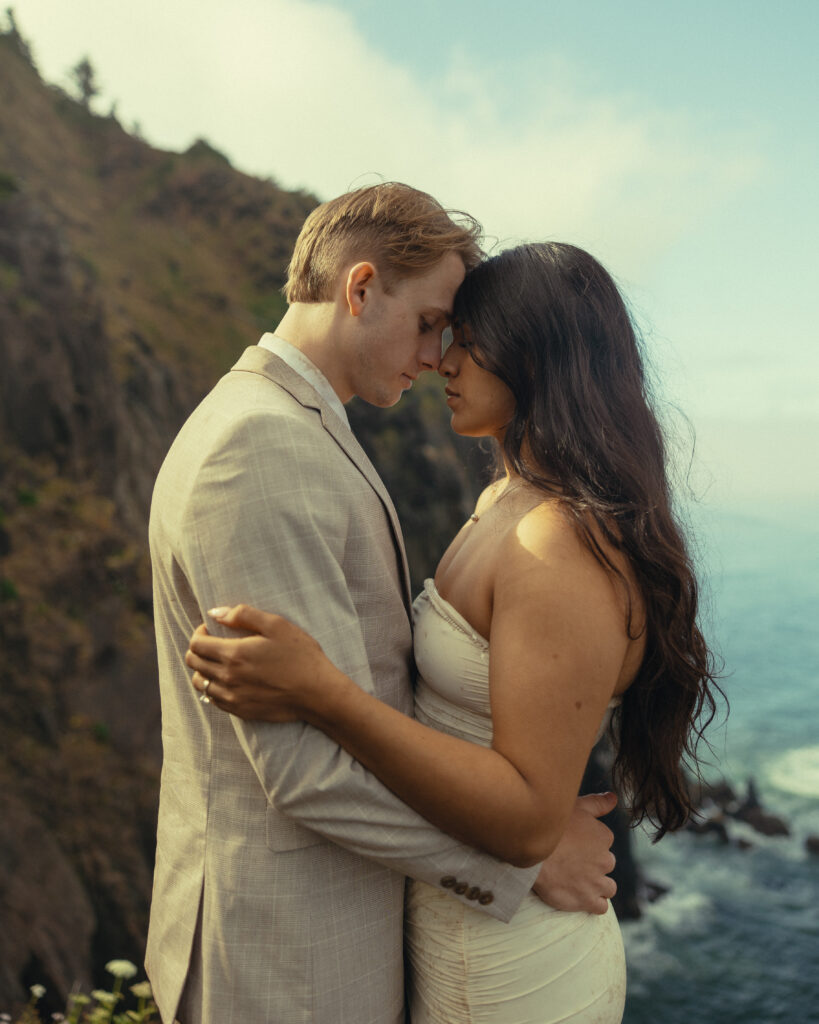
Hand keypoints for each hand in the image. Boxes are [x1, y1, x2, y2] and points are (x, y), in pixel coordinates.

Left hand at [185, 604, 337, 720]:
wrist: (317, 693)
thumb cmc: (300, 656)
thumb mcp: (277, 625)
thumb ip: (243, 615)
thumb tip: (215, 612)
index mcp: (234, 654)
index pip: (196, 644)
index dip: (199, 633)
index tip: (211, 629)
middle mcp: (228, 678)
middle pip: (194, 663)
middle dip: (198, 649)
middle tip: (213, 642)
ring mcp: (233, 697)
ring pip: (200, 683)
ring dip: (203, 669)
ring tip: (218, 662)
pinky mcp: (240, 711)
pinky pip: (213, 700)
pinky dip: (213, 687)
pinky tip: (228, 680)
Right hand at [531, 792, 617, 914]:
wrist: (531, 851)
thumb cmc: (551, 825)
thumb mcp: (575, 806)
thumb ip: (598, 803)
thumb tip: (614, 798)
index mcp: (604, 836)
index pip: (604, 842)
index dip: (589, 844)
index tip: (574, 844)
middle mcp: (605, 860)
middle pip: (606, 864)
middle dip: (594, 864)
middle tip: (572, 862)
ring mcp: (597, 882)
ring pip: (607, 887)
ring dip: (597, 885)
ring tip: (578, 880)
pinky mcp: (587, 900)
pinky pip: (601, 906)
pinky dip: (593, 902)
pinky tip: (580, 895)